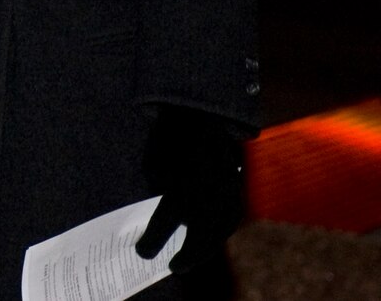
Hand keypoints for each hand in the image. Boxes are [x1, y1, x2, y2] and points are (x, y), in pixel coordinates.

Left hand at [134, 105, 247, 273]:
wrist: (201, 113)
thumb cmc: (168, 140)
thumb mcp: (152, 164)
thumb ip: (160, 193)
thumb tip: (171, 221)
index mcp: (180, 183)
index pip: (165, 222)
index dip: (153, 241)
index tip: (142, 253)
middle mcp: (207, 190)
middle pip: (200, 235)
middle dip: (187, 255)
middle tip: (174, 267)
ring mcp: (226, 189)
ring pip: (220, 229)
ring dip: (206, 247)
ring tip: (190, 258)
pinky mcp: (238, 185)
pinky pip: (232, 215)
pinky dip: (221, 230)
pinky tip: (210, 238)